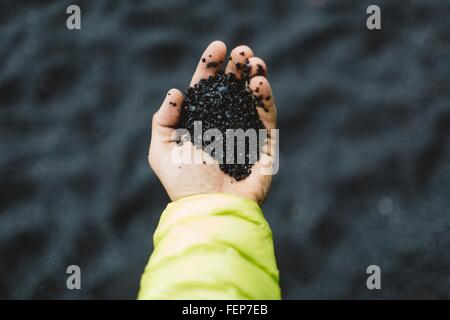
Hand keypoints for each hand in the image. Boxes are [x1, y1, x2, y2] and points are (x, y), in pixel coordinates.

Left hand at [148, 41, 276, 204]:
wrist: (210, 210)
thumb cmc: (184, 184)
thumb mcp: (161, 151)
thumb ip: (163, 120)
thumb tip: (176, 92)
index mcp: (199, 127)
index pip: (206, 91)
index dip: (210, 69)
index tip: (217, 47)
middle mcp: (222, 128)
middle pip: (231, 91)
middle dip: (236, 69)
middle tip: (241, 50)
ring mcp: (245, 136)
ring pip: (251, 101)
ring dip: (254, 78)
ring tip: (254, 60)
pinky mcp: (265, 148)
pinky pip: (267, 119)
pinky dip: (266, 100)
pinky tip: (260, 83)